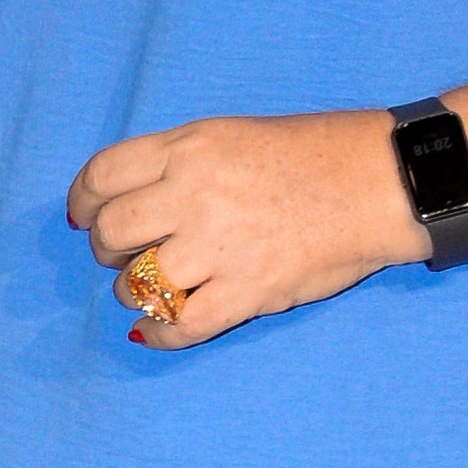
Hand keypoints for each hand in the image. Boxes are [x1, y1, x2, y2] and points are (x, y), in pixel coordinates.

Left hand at [66, 108, 412, 349]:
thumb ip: (180, 162)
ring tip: (151, 287)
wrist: (385, 182)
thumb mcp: (235, 134)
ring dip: (133, 290)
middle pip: (111, 231)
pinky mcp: (247, 289)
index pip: (103, 174)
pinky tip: (154, 331)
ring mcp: (220, 244)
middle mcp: (195, 192)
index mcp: (191, 147)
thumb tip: (127, 199)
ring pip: (136, 281)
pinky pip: (179, 324)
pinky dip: (157, 333)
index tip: (84, 217)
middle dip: (106, 249)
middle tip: (121, 255)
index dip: (83, 201)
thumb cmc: (316, 154)